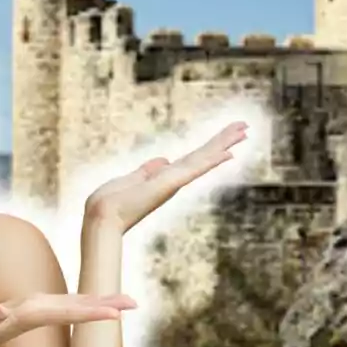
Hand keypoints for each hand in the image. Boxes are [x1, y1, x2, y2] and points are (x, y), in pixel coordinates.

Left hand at [0, 293, 137, 346]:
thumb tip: (2, 310)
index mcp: (25, 310)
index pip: (62, 309)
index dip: (88, 311)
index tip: (113, 313)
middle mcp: (34, 306)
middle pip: (74, 303)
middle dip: (103, 303)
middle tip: (132, 304)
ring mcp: (37, 308)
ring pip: (74, 304)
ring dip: (99, 303)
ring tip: (126, 305)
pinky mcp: (37, 313)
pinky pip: (66, 309)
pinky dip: (85, 307)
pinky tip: (104, 309)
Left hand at [83, 121, 248, 233]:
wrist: (101, 218)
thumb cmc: (110, 203)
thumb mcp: (130, 179)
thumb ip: (147, 170)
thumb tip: (163, 160)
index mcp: (165, 178)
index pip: (193, 159)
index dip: (211, 147)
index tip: (227, 137)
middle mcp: (174, 180)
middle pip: (204, 156)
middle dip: (224, 141)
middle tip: (245, 128)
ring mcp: (174, 183)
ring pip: (204, 158)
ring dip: (224, 144)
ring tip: (244, 130)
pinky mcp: (170, 184)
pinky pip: (195, 169)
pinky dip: (212, 160)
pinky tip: (229, 153)